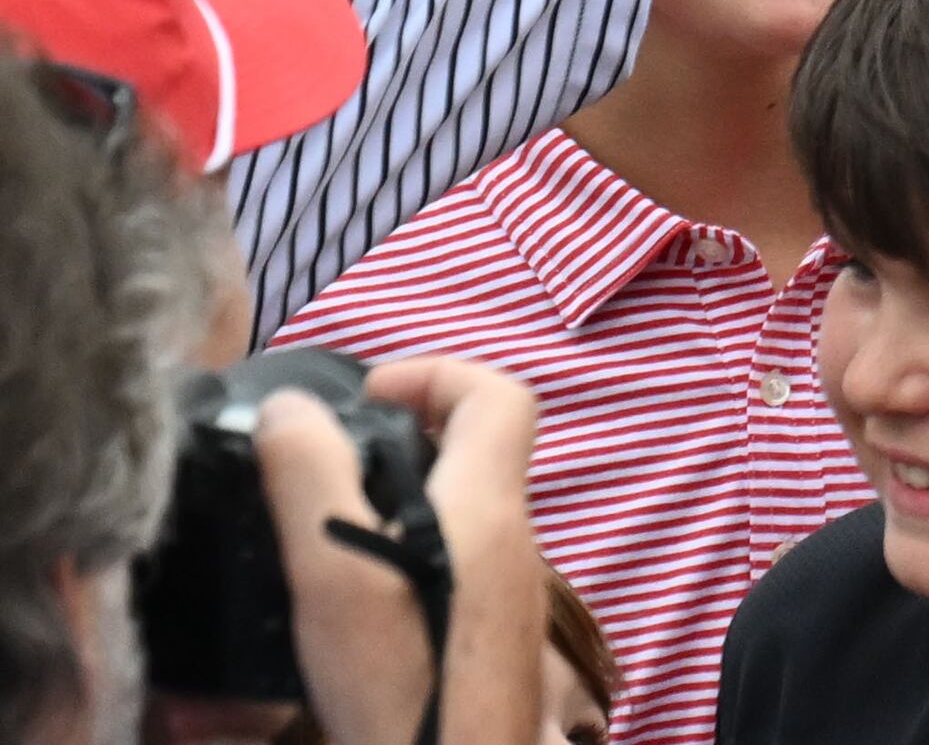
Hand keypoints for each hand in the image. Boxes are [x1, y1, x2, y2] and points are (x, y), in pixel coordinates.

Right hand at [239, 361, 544, 744]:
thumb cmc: (399, 676)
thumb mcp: (333, 569)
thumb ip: (311, 477)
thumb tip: (292, 406)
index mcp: (489, 505)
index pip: (499, 395)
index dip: (435, 374)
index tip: (365, 397)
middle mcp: (515, 540)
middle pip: (474, 452)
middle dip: (398, 441)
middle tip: (323, 470)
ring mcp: (509, 592)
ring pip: (459, 512)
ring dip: (393, 504)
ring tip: (320, 534)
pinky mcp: (491, 635)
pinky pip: (453, 564)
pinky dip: (403, 555)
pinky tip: (349, 600)